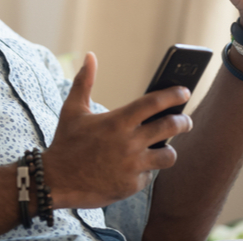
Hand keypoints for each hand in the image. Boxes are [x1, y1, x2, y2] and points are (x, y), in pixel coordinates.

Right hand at [43, 53, 192, 209]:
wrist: (56, 181)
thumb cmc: (66, 142)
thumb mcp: (72, 110)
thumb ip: (84, 81)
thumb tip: (90, 56)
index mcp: (117, 121)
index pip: (154, 103)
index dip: (173, 95)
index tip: (184, 91)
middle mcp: (128, 143)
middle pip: (170, 127)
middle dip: (184, 121)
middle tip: (186, 120)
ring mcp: (132, 166)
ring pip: (168, 155)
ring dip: (168, 150)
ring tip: (164, 147)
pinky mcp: (131, 185)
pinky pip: (148, 175)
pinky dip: (145, 170)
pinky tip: (136, 167)